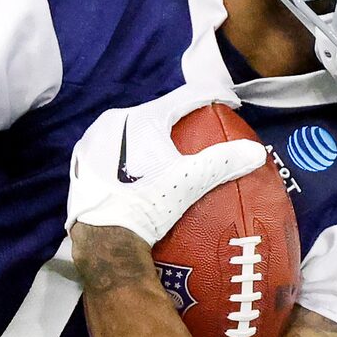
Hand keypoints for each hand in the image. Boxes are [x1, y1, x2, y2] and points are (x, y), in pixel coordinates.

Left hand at [66, 83, 269, 246]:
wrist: (104, 241)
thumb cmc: (147, 206)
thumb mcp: (190, 182)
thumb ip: (222, 162)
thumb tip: (256, 152)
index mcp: (139, 118)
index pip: (183, 98)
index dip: (211, 96)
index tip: (230, 103)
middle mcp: (111, 122)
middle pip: (156, 114)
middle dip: (180, 120)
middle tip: (202, 132)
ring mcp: (92, 143)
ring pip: (132, 132)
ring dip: (153, 139)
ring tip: (172, 154)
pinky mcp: (81, 165)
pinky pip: (113, 152)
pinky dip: (131, 157)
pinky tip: (142, 173)